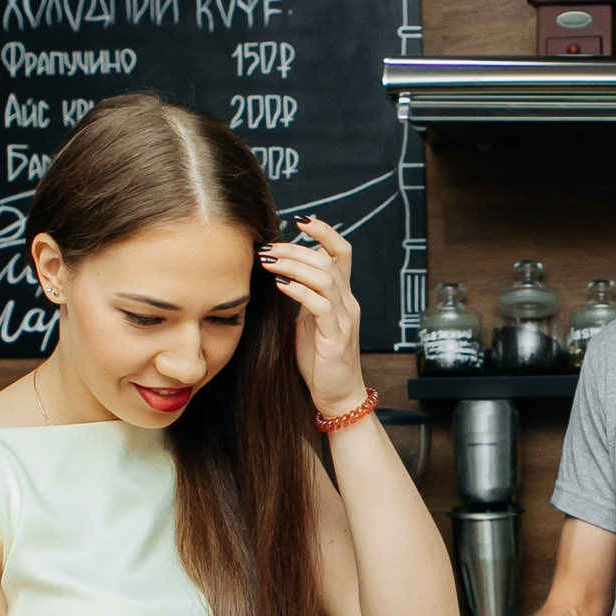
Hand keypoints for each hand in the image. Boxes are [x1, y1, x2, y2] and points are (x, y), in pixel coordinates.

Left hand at [259, 216, 365, 417]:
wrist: (338, 396)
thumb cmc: (320, 359)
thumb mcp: (309, 320)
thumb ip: (303, 295)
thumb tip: (280, 271)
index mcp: (342, 296)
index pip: (342, 252)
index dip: (325, 232)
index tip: (300, 220)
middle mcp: (348, 303)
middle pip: (328, 261)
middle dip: (295, 249)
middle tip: (267, 248)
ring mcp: (344, 319)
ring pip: (325, 278)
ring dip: (294, 265)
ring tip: (268, 262)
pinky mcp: (335, 338)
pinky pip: (320, 306)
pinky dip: (299, 291)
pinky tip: (280, 285)